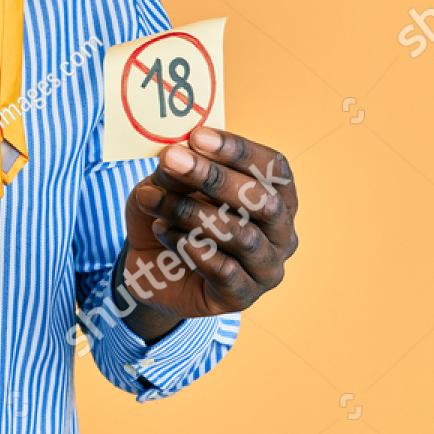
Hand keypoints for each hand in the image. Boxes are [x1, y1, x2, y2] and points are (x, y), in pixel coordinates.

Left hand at [122, 127, 298, 319]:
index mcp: (277, 196)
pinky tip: (164, 232)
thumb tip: (175, 157)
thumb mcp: (166, 184)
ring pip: (242, 236)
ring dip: (191, 212)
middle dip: (214, 177)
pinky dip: (189, 246)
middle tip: (170, 160)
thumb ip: (176, 171)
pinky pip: (224, 270)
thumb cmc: (171, 215)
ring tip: (152, 201)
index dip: (239, 150)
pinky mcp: (243, 297)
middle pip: (264, 201)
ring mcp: (267, 268)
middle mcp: (282, 232)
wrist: (151, 266)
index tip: (197, 136)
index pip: (274, 168)